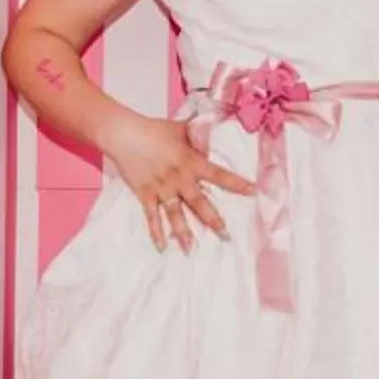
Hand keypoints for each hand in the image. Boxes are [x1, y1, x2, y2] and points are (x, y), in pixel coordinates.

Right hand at [103, 114, 255, 251]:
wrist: (125, 133)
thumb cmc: (154, 128)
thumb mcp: (181, 129)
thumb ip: (198, 135)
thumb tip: (214, 131)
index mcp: (191, 161)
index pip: (219, 175)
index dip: (237, 183)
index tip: (254, 192)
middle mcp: (179, 178)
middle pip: (199, 203)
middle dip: (213, 220)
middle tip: (226, 235)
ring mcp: (162, 188)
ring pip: (176, 214)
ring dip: (184, 233)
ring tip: (191, 250)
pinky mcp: (145, 194)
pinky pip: (151, 216)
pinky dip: (156, 232)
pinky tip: (162, 247)